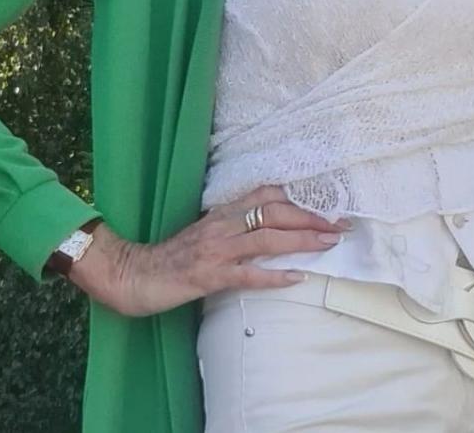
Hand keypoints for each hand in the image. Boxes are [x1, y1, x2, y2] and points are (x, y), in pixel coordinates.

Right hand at [68, 185, 349, 317]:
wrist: (132, 273)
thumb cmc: (169, 256)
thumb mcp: (203, 232)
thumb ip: (230, 225)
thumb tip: (265, 224)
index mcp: (220, 212)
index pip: (265, 195)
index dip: (297, 196)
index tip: (326, 200)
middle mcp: (221, 225)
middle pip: (273, 213)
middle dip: (310, 217)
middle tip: (341, 222)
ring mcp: (216, 250)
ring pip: (266, 238)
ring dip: (302, 240)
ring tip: (329, 242)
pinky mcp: (208, 276)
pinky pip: (247, 275)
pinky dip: (274, 276)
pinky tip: (296, 278)